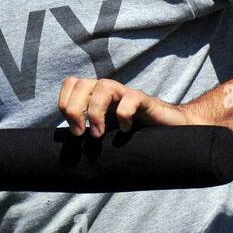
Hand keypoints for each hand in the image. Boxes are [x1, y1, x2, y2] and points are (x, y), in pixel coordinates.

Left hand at [57, 77, 196, 136]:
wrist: (167, 129)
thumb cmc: (133, 132)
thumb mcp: (106, 132)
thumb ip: (88, 132)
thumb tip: (66, 149)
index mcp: (95, 95)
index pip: (70, 84)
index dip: (65, 103)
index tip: (73, 130)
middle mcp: (108, 90)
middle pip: (82, 83)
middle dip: (75, 109)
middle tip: (82, 133)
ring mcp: (126, 93)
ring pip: (103, 85)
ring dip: (95, 111)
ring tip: (99, 134)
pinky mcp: (144, 100)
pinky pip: (131, 97)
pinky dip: (124, 114)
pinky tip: (126, 129)